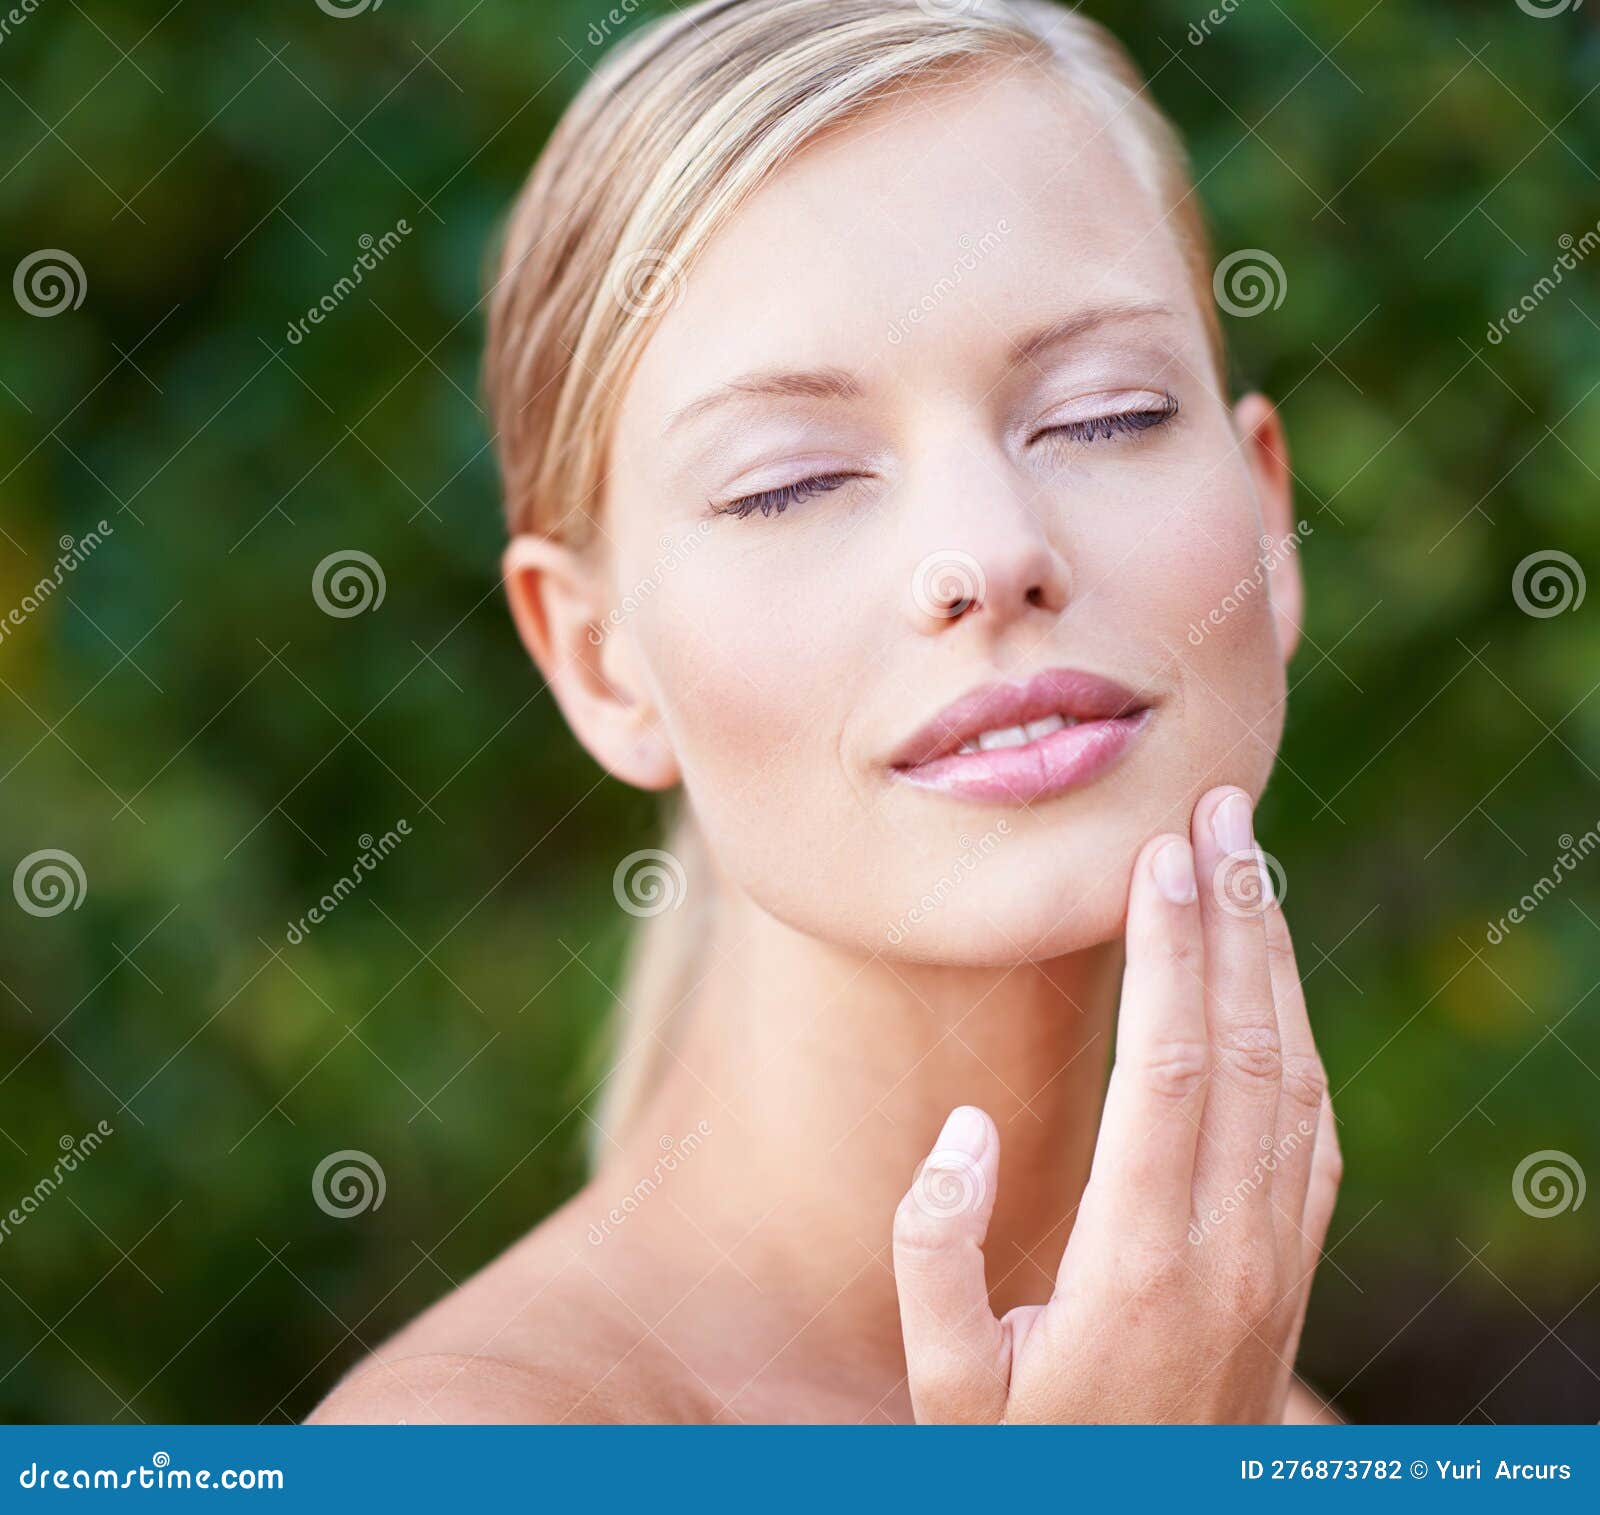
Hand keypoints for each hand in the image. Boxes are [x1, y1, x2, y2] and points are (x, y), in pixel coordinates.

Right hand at [892, 786, 1341, 1423]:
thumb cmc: (1025, 1456)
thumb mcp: (945, 1384)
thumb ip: (935, 1253)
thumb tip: (962, 1127)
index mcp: (1140, 1261)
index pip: (1167, 1067)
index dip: (1170, 949)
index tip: (1162, 853)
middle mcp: (1227, 1246)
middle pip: (1242, 1046)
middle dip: (1233, 915)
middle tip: (1221, 808)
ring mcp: (1273, 1259)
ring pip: (1291, 1076)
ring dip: (1271, 960)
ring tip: (1251, 863)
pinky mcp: (1288, 1269)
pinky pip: (1311, 1130)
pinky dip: (1295, 1035)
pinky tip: (1272, 984)